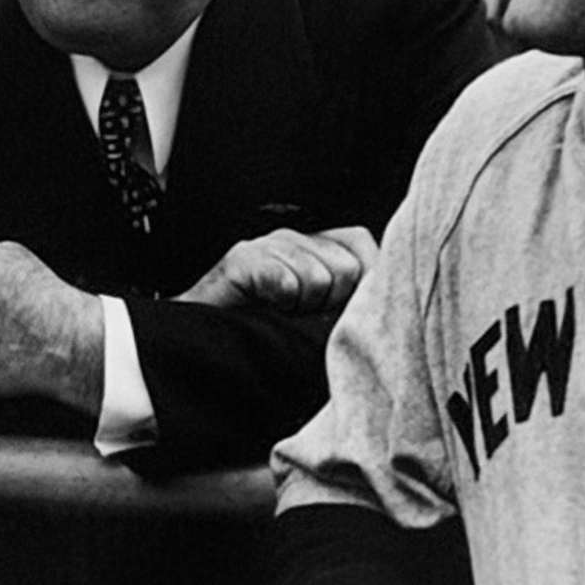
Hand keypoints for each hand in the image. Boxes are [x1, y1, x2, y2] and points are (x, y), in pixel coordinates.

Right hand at [175, 226, 376, 313]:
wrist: (203, 345)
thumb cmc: (264, 331)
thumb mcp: (317, 314)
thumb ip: (348, 299)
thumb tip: (381, 293)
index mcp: (314, 247)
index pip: (362, 244)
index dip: (363, 281)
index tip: (339, 309)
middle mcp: (293, 239)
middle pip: (346, 266)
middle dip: (331, 302)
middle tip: (301, 316)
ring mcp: (266, 245)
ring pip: (318, 277)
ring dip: (301, 307)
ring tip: (279, 314)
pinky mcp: (243, 259)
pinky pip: (284, 281)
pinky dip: (278, 302)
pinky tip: (264, 308)